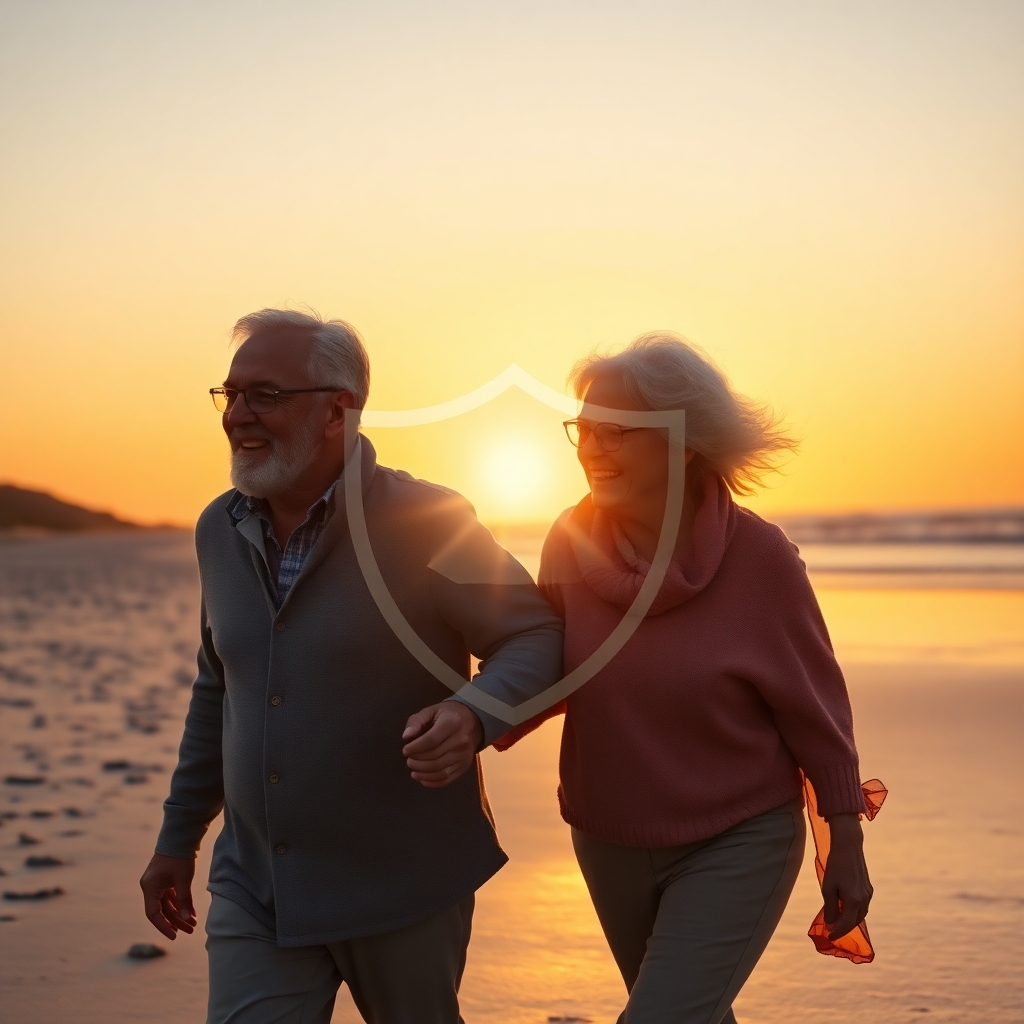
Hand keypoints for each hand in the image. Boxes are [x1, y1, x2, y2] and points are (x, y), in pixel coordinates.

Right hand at [140, 853, 196, 939]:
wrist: (181, 835)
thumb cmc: (180, 857)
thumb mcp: (183, 879)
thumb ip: (184, 900)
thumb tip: (188, 920)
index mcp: (149, 888)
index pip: (153, 914)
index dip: (164, 926)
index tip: (174, 936)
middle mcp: (151, 887)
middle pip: (162, 910)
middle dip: (176, 921)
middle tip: (190, 931)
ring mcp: (158, 883)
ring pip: (168, 904)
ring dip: (181, 914)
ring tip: (193, 925)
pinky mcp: (166, 879)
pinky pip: (172, 896)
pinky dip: (182, 904)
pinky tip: (192, 913)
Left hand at [402, 701, 482, 788]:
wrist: (471, 721)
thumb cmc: (446, 715)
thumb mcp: (430, 711)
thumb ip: (416, 722)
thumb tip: (406, 737)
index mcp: (452, 723)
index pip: (431, 740)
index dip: (415, 748)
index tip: (406, 750)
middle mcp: (461, 740)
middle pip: (434, 757)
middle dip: (417, 761)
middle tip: (408, 760)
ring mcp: (464, 755)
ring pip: (439, 770)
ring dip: (422, 773)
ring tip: (413, 768)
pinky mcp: (464, 766)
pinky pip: (446, 779)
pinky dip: (431, 782)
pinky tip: (422, 778)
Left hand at [822, 813, 873, 939]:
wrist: (848, 847)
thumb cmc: (835, 866)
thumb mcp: (828, 887)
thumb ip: (830, 907)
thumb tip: (830, 923)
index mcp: (854, 900)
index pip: (846, 924)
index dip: (837, 932)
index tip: (828, 936)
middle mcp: (864, 899)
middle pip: (854, 921)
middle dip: (843, 928)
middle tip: (831, 931)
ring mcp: (868, 894)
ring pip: (860, 914)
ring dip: (849, 920)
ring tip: (837, 922)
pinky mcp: (869, 888)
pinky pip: (862, 906)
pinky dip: (854, 911)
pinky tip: (845, 909)